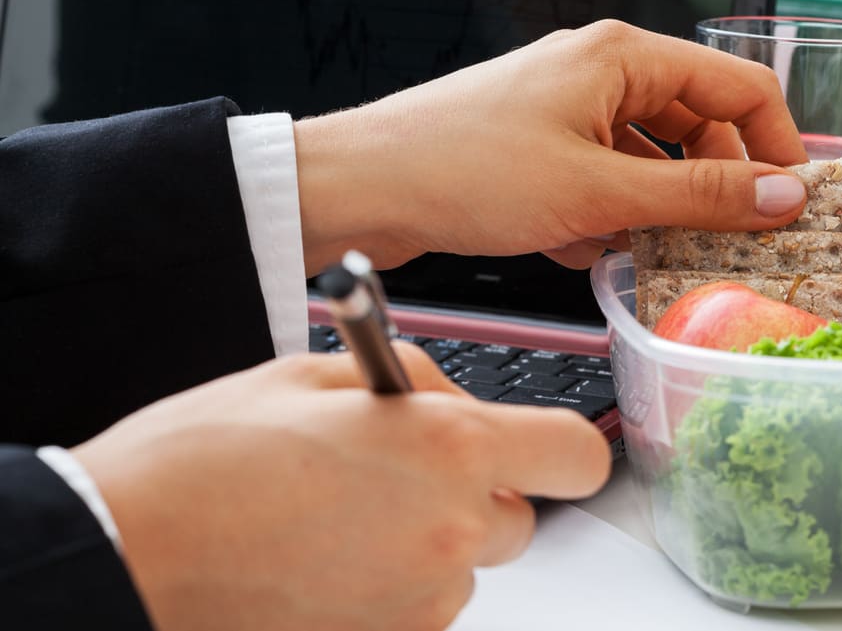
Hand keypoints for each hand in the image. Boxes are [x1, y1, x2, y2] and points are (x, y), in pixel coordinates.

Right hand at [73, 343, 610, 630]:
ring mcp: (420, 599)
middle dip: (476, 491)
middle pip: (518, 517)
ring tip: (341, 514)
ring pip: (465, 564)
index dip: (560, 447)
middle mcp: (449, 530)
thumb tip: (452, 399)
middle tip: (402, 470)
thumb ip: (412, 380)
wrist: (128, 551)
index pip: (576, 455)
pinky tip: (326, 556)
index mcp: (445, 447)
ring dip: (428, 538)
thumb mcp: (313, 374)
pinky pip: (420, 605)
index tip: (536, 444)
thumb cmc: (205, 461)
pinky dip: (391, 582)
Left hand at [293, 19, 808, 272]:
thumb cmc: (459, 168)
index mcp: (622, 56)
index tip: (793, 204)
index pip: (738, 89)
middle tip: (723, 243)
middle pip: (695, 127)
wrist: (360, 190)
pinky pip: (603, 181)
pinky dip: (602, 217)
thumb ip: (698, 193)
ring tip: (635, 250)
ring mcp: (567, 111)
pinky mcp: (540, 149)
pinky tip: (574, 244)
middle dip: (708, 188)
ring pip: (647, 162)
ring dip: (650, 210)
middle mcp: (598, 73)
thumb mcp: (598, 191)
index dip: (777, 147)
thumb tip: (777, 196)